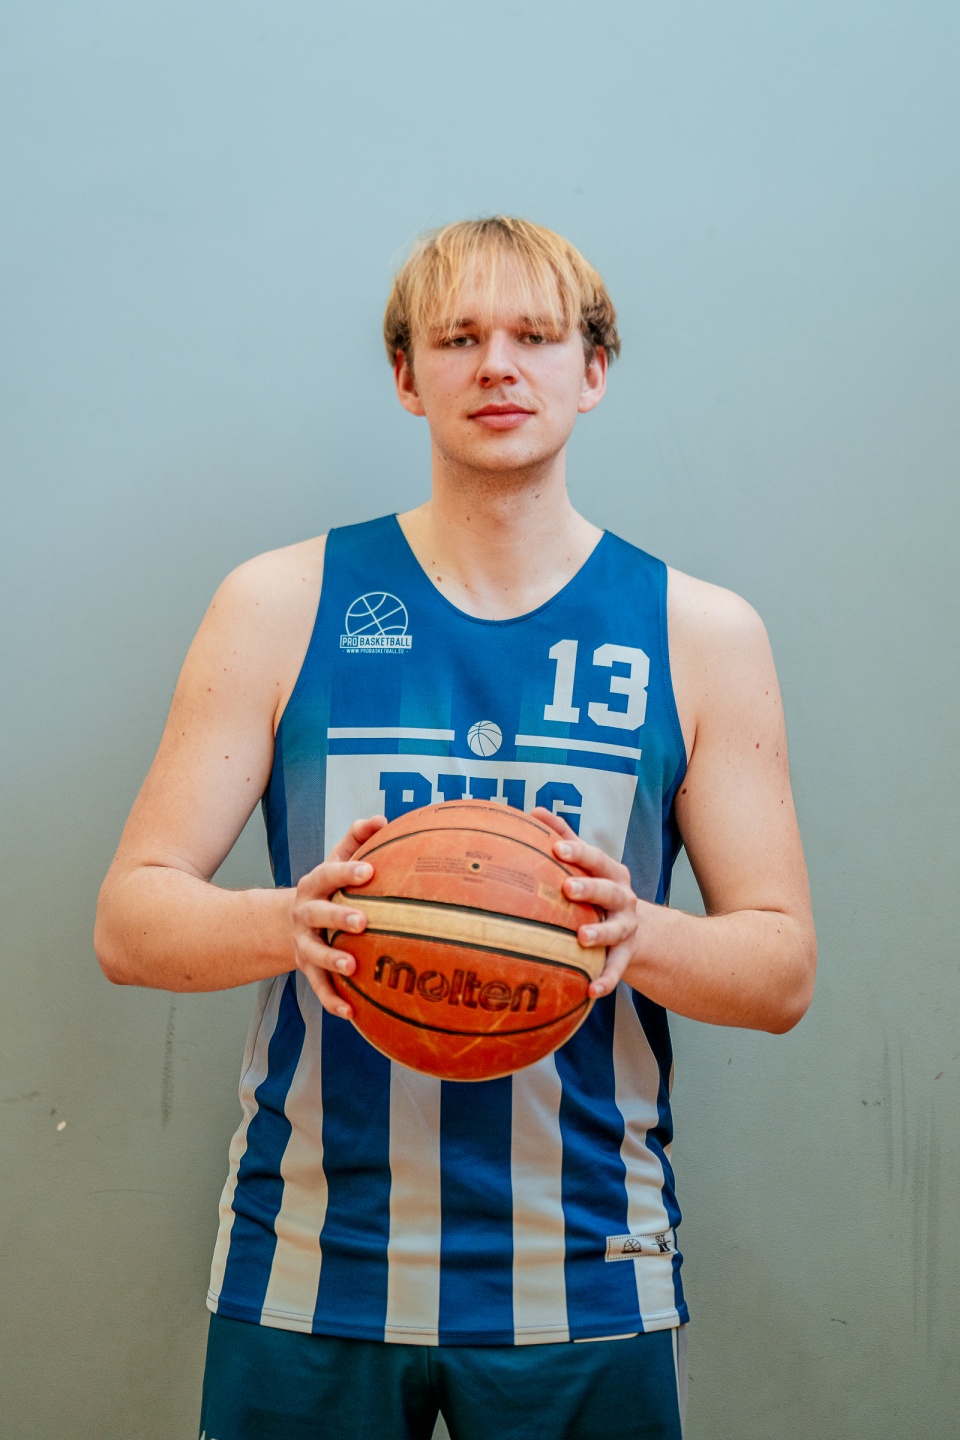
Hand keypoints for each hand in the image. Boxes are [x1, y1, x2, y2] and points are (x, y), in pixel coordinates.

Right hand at [291, 815, 386, 1017]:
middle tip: (363, 921)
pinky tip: (352, 1013)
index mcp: (315, 885)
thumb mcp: (336, 861)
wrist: (287, 922)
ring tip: (353, 967)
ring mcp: (304, 943)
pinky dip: (333, 1000)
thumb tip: (383, 819)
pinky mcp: (307, 969)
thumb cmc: (328, 888)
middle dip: (338, 917)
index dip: (347, 872)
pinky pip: (319, 987)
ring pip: (314, 954)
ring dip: (332, 961)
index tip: (369, 871)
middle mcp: (305, 914)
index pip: (329, 874)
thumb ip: (357, 840)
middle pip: (318, 914)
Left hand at [531, 806, 640, 998]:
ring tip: (581, 938)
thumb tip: (532, 810)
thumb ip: (563, 836)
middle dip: (590, 888)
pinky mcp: (626, 955)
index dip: (579, 852)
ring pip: (616, 929)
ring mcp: (627, 927)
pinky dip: (605, 979)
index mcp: (611, 873)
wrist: (637, 930)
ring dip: (600, 933)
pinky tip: (591, 991)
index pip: (597, 859)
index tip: (558, 848)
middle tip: (568, 888)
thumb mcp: (588, 865)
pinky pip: (616, 969)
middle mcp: (623, 898)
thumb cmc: (599, 890)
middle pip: (609, 890)